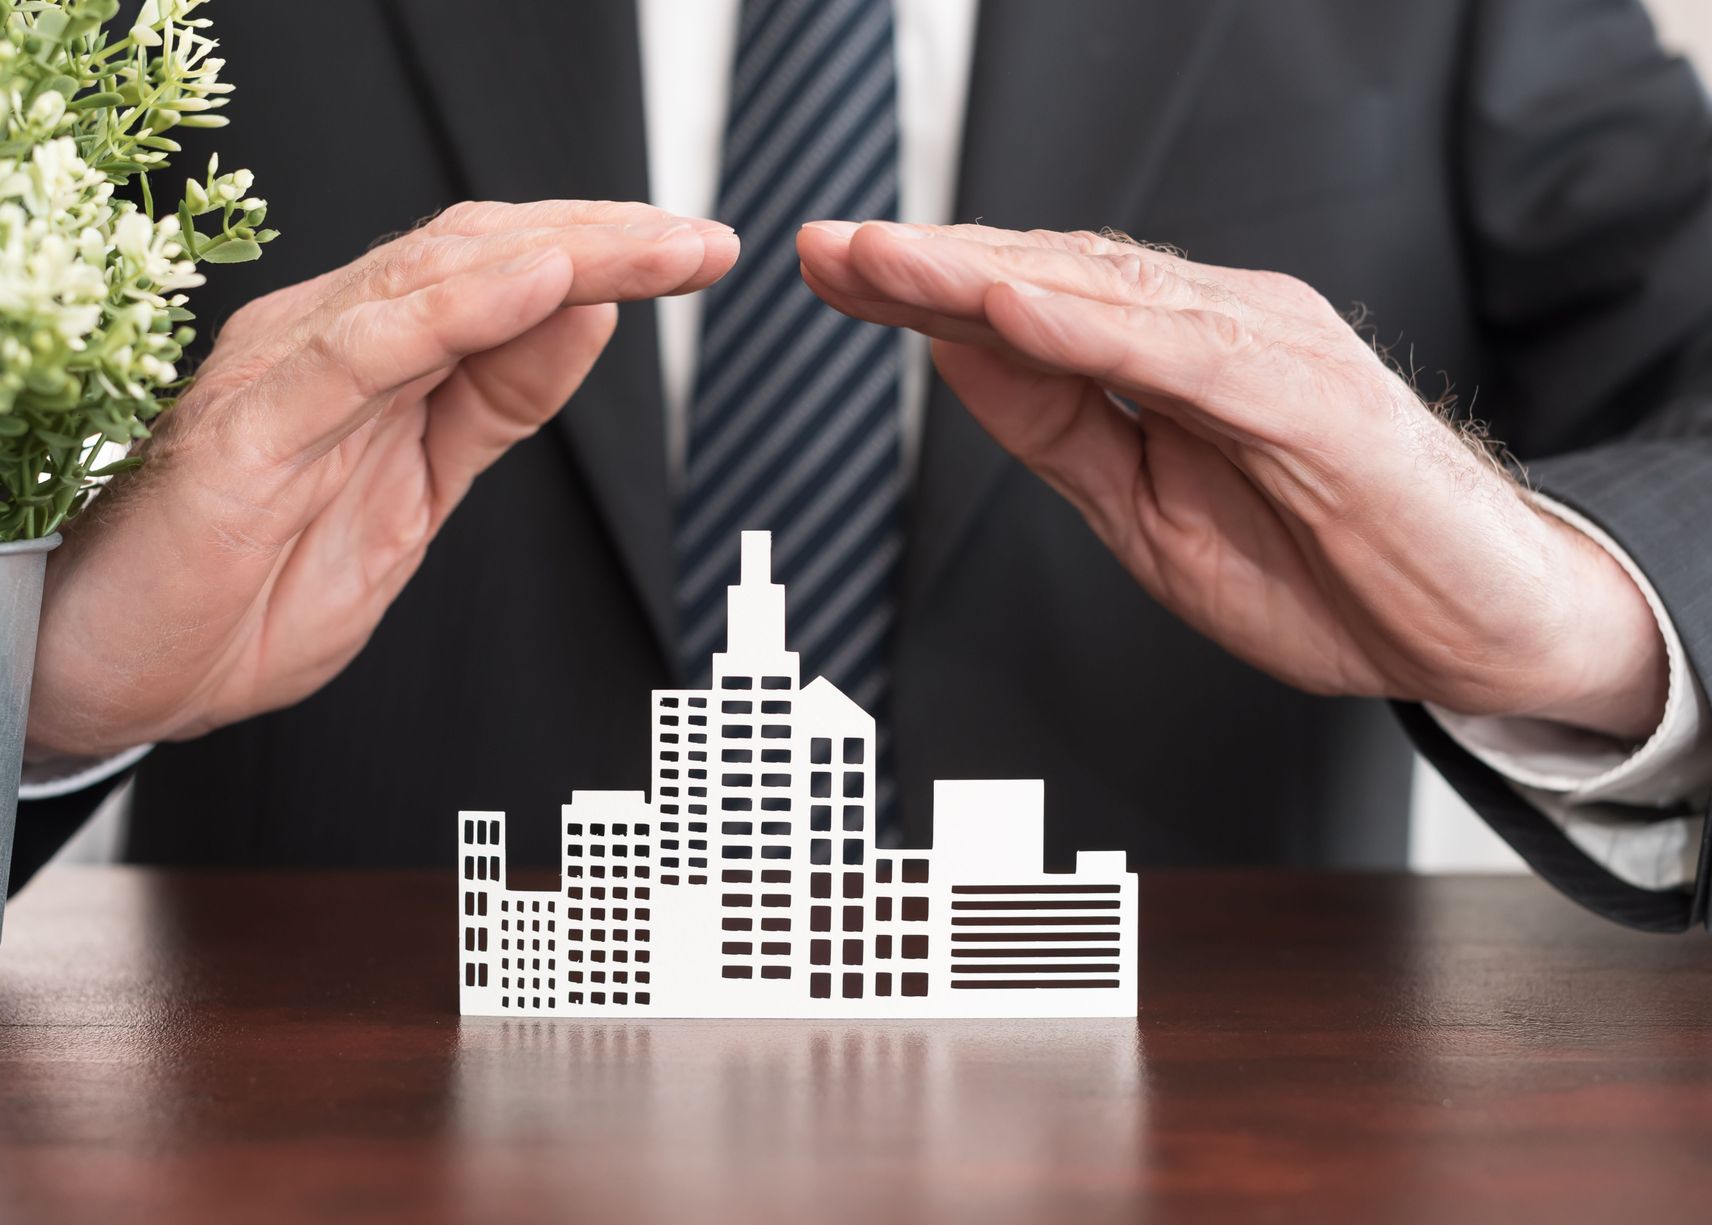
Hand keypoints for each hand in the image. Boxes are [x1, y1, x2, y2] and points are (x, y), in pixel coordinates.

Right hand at [27, 200, 736, 758]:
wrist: (113, 679)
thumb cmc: (244, 592)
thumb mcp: (415, 497)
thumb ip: (492, 408)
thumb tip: (586, 320)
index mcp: (367, 356)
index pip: (496, 271)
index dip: (600, 256)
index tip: (695, 255)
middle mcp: (324, 341)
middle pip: (478, 254)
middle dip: (602, 244)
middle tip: (701, 244)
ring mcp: (281, 376)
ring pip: (430, 281)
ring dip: (556, 257)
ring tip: (654, 249)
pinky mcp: (245, 431)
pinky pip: (359, 351)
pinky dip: (451, 310)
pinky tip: (534, 284)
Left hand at [798, 220, 1666, 739]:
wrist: (1477, 633)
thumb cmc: (1324, 569)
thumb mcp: (1143, 511)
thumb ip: (1056, 428)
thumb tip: (954, 352)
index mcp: (1171, 354)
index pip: (1029, 302)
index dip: (925, 285)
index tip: (832, 268)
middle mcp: (1216, 328)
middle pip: (1050, 277)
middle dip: (929, 264)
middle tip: (827, 244)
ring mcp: (1270, 352)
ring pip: (1106, 295)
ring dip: (985, 275)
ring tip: (887, 261)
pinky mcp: (1317, 399)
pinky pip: (1189, 357)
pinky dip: (1095, 329)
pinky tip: (1011, 311)